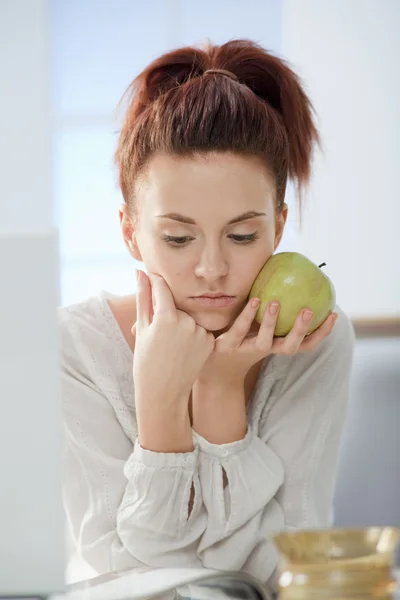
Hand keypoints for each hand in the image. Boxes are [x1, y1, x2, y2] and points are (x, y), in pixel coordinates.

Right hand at [133, 271, 214, 450]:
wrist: (163, 392)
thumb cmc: (146, 361)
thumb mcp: (143, 329)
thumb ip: (144, 298)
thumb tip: (140, 273)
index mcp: (166, 317)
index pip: (162, 287)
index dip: (156, 283)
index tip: (152, 279)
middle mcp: (187, 322)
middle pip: (176, 304)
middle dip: (167, 310)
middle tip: (158, 332)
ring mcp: (201, 332)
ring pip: (189, 316)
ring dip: (181, 322)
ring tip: (171, 343)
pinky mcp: (210, 341)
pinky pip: (199, 328)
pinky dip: (192, 333)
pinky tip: (183, 349)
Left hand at [197, 298, 338, 385]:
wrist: (210, 355)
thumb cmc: (239, 331)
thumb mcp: (259, 318)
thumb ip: (275, 298)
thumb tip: (292, 271)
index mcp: (278, 344)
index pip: (306, 344)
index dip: (321, 332)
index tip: (333, 314)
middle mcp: (266, 350)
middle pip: (290, 347)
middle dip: (301, 331)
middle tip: (308, 311)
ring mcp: (247, 349)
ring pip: (264, 342)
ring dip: (272, 323)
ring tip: (275, 303)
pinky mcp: (228, 345)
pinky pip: (240, 330)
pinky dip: (248, 315)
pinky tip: (255, 300)